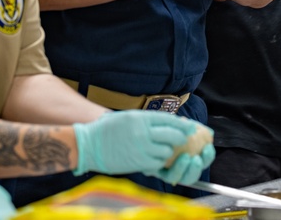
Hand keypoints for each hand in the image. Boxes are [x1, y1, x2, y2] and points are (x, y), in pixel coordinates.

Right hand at [73, 111, 214, 184]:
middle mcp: (143, 132)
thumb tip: (169, 123)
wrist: (89, 145)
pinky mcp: (139, 163)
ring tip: (163, 149)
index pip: (169, 120)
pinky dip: (159, 162)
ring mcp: (141, 149)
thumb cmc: (106, 130)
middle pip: (172, 135)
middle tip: (184, 139)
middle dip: (181, 138)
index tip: (191, 126)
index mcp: (140, 118)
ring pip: (167, 152)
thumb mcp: (127, 117)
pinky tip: (154, 158)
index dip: (183, 124)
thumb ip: (146, 120)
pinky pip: (157, 164)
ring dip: (168, 152)